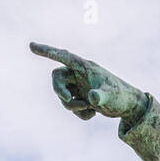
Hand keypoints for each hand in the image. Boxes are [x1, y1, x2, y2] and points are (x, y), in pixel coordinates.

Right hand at [30, 42, 145, 122]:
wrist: (129, 107)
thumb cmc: (121, 97)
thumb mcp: (110, 97)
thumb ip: (100, 97)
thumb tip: (92, 98)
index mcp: (84, 67)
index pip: (62, 56)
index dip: (46, 51)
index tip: (31, 46)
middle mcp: (79, 74)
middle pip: (57, 78)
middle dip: (60, 91)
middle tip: (69, 100)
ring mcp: (79, 86)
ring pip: (63, 95)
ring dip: (72, 106)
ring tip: (89, 109)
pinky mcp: (81, 97)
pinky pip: (71, 106)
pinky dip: (79, 113)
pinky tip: (93, 114)